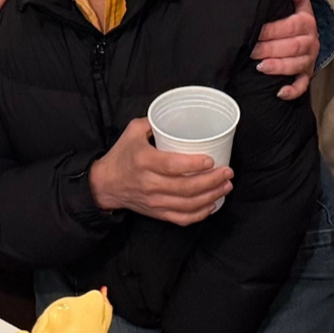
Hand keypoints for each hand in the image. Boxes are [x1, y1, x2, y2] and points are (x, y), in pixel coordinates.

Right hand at [89, 116, 231, 223]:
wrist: (105, 184)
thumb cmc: (121, 156)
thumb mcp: (132, 132)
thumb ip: (153, 122)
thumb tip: (174, 114)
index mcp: (144, 161)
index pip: (172, 166)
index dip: (194, 164)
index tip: (211, 160)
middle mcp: (149, 184)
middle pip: (185, 187)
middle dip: (212, 181)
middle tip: (228, 172)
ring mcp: (154, 201)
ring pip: (187, 204)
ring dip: (211, 197)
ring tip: (225, 187)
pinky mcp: (157, 213)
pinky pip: (181, 218)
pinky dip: (199, 214)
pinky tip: (212, 205)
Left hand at [253, 0, 317, 99]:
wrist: (311, 33)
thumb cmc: (296, 18)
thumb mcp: (298, 3)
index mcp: (307, 23)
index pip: (291, 26)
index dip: (273, 30)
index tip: (255, 32)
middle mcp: (311, 42)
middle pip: (293, 47)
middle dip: (271, 49)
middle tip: (251, 51)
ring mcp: (309, 60)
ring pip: (297, 65)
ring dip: (279, 67)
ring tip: (261, 67)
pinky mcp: (307, 74)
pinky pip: (303, 85)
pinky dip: (292, 91)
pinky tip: (279, 93)